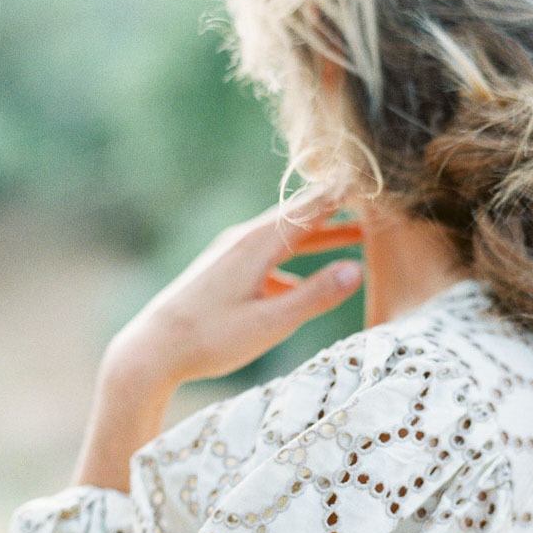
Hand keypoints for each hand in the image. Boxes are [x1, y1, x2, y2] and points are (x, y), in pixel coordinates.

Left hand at [105, 188, 363, 395]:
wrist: (151, 350)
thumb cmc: (210, 338)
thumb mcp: (270, 323)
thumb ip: (314, 296)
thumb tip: (356, 270)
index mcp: (257, 243)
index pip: (311, 207)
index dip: (345, 194)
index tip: (378, 183)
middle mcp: (244, 240)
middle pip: (302, 217)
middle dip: (342, 211)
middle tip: (380, 205)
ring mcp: (231, 255)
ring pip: (287, 238)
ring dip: (322, 238)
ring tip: (357, 239)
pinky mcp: (224, 272)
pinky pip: (270, 259)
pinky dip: (297, 263)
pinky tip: (306, 284)